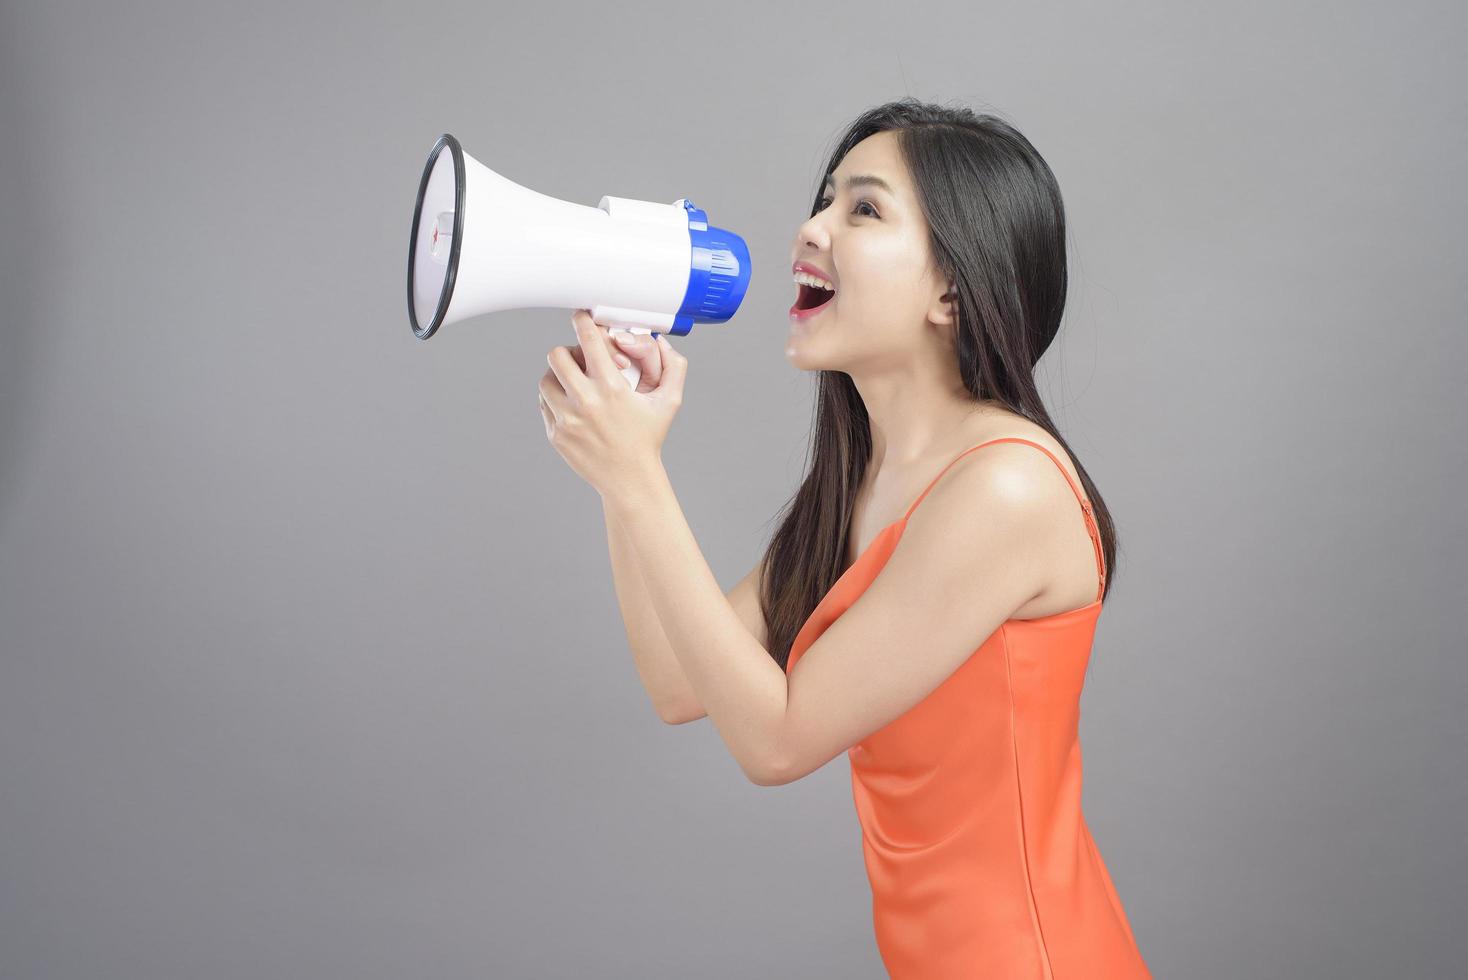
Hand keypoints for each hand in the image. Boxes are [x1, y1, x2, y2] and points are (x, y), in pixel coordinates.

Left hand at [537, 310, 687, 498]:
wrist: (629, 478)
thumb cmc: (648, 438)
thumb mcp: (670, 402)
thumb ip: (674, 368)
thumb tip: (663, 342)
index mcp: (612, 388)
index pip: (588, 340)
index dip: (583, 321)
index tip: (581, 317)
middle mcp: (586, 402)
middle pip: (557, 355)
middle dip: (569, 352)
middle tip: (580, 359)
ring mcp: (567, 419)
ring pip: (546, 379)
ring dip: (559, 376)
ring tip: (575, 383)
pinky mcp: (556, 433)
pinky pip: (545, 403)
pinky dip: (556, 398)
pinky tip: (572, 404)